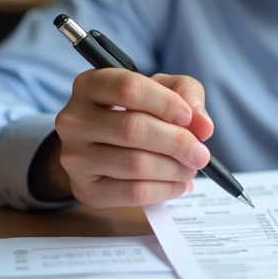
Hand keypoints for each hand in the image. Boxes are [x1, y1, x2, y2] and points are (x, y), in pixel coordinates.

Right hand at [42, 70, 213, 207]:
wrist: (100, 150)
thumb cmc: (135, 112)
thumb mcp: (162, 90)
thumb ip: (186, 94)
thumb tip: (203, 126)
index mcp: (90, 85)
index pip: (129, 88)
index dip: (166, 103)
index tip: (188, 117)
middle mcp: (73, 120)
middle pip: (133, 129)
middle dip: (177, 142)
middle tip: (200, 153)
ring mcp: (75, 157)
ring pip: (136, 164)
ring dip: (175, 169)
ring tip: (190, 168)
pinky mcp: (86, 190)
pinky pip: (134, 192)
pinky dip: (166, 189)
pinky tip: (178, 184)